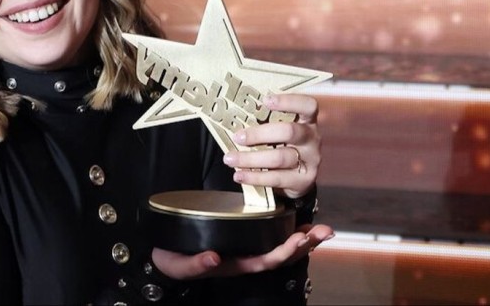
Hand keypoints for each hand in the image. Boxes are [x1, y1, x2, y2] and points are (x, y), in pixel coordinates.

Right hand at [152, 224, 333, 279]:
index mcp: (234, 265)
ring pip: (281, 247)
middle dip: (303, 244)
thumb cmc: (174, 261)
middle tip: (322, 231)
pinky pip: (272, 236)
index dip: (283, 251)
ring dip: (303, 239)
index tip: (298, 238)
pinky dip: (289, 230)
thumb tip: (213, 258)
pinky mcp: (245, 239)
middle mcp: (245, 259)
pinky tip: (303, 225)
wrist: (167, 257)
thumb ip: (196, 264)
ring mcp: (247, 250)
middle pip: (281, 255)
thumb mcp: (180, 265)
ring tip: (322, 230)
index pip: (264, 261)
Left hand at [222, 93, 320, 198]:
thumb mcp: (281, 130)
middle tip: (237, 137)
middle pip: (289, 132)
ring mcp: (310, 160)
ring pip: (280, 158)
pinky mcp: (304, 180)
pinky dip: (255, 177)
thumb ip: (267, 122)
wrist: (300, 177)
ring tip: (230, 159)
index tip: (266, 100)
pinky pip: (276, 178)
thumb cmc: (284, 144)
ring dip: (251, 158)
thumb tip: (236, 118)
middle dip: (259, 134)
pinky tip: (239, 175)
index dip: (289, 101)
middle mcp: (312, 138)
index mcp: (307, 120)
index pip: (307, 106)